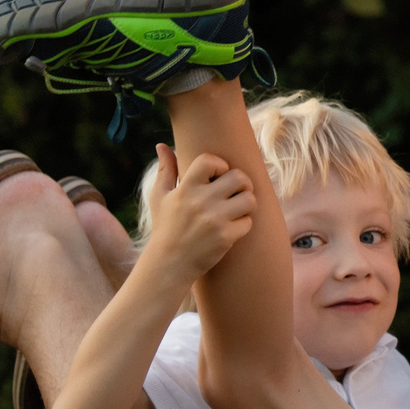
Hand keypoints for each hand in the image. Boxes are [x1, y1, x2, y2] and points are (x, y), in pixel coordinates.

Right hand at [140, 146, 253, 279]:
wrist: (169, 264)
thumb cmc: (165, 227)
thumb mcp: (159, 197)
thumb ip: (165, 170)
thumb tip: (162, 145)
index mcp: (186, 189)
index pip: (210, 161)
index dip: (220, 164)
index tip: (218, 175)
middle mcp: (201, 202)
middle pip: (239, 178)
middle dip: (242, 184)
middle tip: (235, 192)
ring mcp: (215, 220)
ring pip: (249, 199)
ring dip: (247, 203)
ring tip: (236, 209)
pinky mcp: (226, 237)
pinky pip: (248, 222)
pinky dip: (243, 225)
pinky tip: (231, 228)